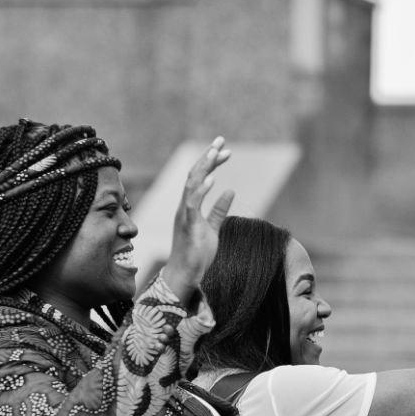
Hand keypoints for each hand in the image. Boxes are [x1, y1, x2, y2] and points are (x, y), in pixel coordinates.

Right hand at [161, 139, 233, 305]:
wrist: (185, 275)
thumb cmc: (197, 254)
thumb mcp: (213, 229)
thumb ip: (219, 210)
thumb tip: (230, 191)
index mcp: (190, 206)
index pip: (200, 178)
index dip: (212, 163)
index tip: (226, 151)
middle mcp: (185, 206)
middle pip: (195, 175)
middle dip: (208, 156)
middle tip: (221, 140)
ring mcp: (184, 214)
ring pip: (192, 184)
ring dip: (204, 167)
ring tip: (216, 151)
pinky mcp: (187, 225)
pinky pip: (193, 203)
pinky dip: (202, 190)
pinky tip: (212, 178)